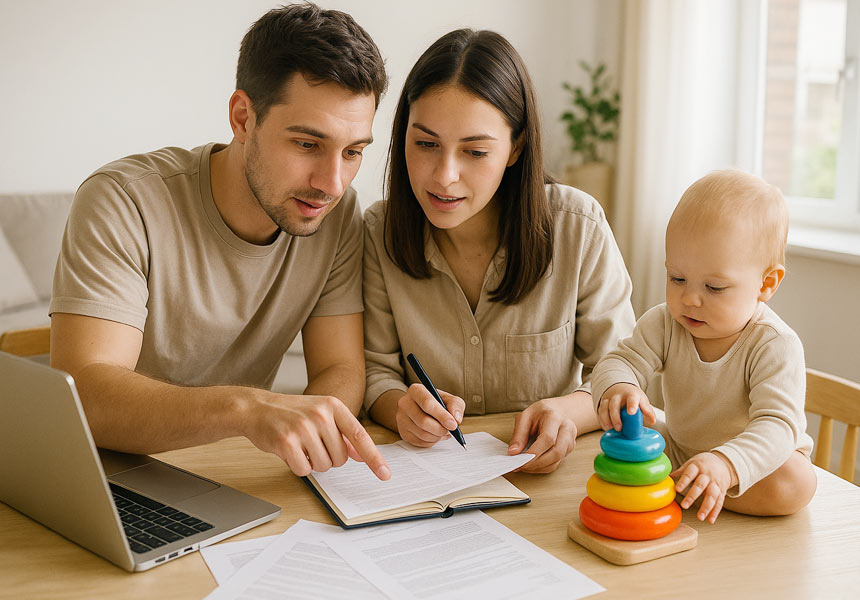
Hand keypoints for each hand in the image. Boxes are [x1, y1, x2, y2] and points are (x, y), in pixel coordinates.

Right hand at [243, 391, 389, 480]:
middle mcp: (320, 414)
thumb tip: (362, 455)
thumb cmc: (292, 413)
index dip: (374, 458)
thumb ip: (342, 432)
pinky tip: (290, 452)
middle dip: (329, 459)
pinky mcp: (286, 442)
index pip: (359, 436)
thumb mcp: (321, 414)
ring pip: (323, 465)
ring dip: (313, 463)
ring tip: (300, 446)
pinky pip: (304, 470)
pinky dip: (298, 467)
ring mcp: (303, 427)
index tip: (385, 474)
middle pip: (340, 458)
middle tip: (313, 445)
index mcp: (333, 406)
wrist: (257, 408)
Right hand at [394, 383, 464, 447]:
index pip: (427, 403)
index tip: (453, 424)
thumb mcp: (448, 398)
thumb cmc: (435, 403)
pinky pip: (420, 442)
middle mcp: (405, 403)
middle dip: (441, 429)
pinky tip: (436, 435)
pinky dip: (432, 441)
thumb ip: (455, 405)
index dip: (442, 416)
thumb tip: (456, 419)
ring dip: (437, 436)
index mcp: (416, 390)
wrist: (418, 408)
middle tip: (450, 430)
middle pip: (423, 421)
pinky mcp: (403, 432)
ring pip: (422, 434)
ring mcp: (402, 419)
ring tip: (444, 431)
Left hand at [508, 396, 579, 473]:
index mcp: (554, 417)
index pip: (548, 439)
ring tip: (524, 466)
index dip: (534, 452)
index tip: (520, 460)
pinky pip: (557, 463)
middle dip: (537, 463)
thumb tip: (513, 452)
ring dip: (539, 467)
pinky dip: (543, 467)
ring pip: (557, 460)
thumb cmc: (539, 413)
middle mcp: (566, 429)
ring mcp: (570, 440)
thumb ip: (519, 435)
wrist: (555, 411)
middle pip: (556, 452)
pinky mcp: (569, 449)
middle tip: (520, 466)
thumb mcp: (524, 418)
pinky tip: (532, 465)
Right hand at [597, 382, 656, 430]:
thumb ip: (647, 410)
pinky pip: (600, 412)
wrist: (620, 388)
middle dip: (615, 417)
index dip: (631, 405)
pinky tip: (606, 427)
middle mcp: (618, 396)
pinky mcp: (602, 405)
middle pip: (614, 404)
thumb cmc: (632, 397)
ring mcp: (609, 400)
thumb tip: (652, 421)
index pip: (632, 399)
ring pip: (604, 408)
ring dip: (606, 419)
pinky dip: (602, 420)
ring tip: (609, 429)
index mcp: (631, 395)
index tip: (631, 412)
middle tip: (619, 428)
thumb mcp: (642, 401)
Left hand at [671, 452, 737, 522]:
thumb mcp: (692, 463)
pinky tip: (710, 520)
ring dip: (706, 507)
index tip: (677, 489)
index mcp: (698, 467)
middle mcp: (708, 475)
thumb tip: (666, 477)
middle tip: (684, 506)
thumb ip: (681, 471)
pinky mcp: (722, 491)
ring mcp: (716, 483)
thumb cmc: (703, 464)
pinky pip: (720, 502)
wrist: (724, 462)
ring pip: (712, 495)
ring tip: (699, 517)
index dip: (684, 481)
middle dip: (692, 496)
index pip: (690, 474)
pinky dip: (715, 512)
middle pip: (700, 485)